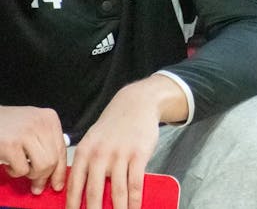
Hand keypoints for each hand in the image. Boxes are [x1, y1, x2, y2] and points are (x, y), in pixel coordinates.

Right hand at [0, 105, 66, 194]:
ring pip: (42, 166)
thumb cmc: (6, 125)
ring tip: (19, 168)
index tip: (57, 184)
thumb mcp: (32, 125)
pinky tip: (8, 165)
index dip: (60, 171)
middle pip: (54, 160)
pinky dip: (15, 172)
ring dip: (30, 174)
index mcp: (49, 118)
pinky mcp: (11, 145)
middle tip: (36, 186)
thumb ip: (45, 142)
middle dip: (44, 177)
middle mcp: (41, 123)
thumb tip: (55, 169)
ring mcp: (27, 133)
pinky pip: (22, 169)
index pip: (62, 149)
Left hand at [66, 75, 183, 208]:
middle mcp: (99, 154)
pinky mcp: (139, 154)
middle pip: (94, 192)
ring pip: (117, 190)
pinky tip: (135, 208)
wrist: (136, 103)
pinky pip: (135, 183)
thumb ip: (84, 162)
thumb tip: (75, 189)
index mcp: (84, 152)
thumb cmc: (113, 126)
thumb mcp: (92, 139)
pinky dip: (135, 199)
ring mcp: (120, 154)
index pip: (74, 185)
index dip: (72, 204)